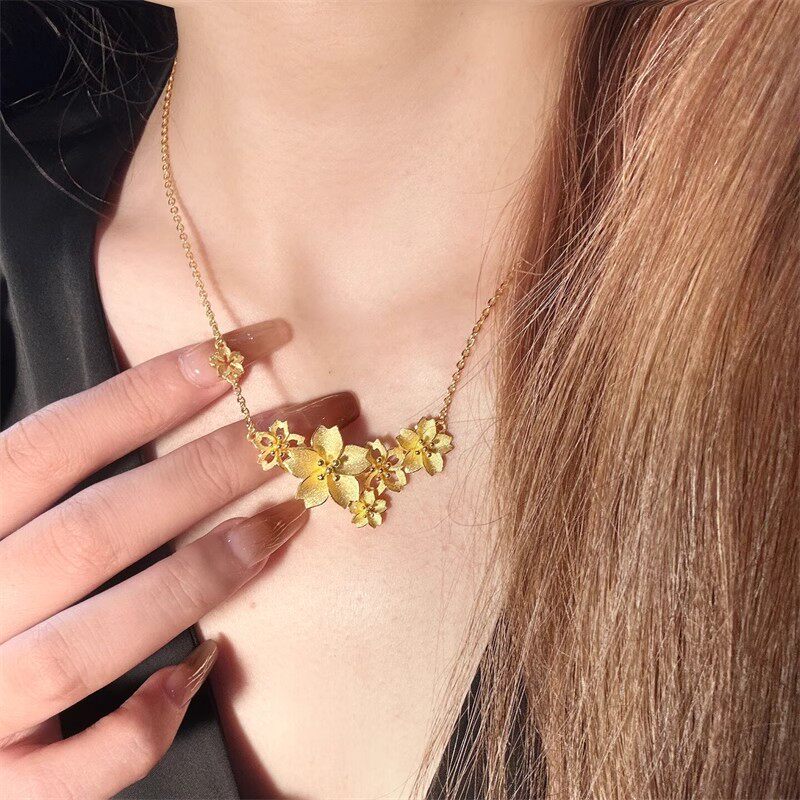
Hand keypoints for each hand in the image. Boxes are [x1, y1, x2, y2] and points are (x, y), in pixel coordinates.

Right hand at [0, 320, 357, 798]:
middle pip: (99, 528)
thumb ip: (43, 485)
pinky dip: (145, 722)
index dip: (150, 390)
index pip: (55, 444)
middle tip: (318, 421)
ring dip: (202, 575)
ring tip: (290, 517)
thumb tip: (160, 408)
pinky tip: (209, 663)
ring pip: (95, 642)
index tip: (249, 348)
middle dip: (220, 465)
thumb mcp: (0, 519)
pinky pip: (78, 769)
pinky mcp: (3, 787)